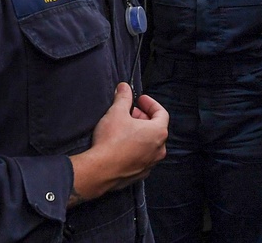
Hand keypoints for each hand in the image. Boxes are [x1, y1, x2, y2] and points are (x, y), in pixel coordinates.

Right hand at [68, 83, 168, 204]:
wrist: (101, 170)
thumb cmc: (111, 140)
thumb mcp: (116, 112)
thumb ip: (123, 97)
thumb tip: (124, 87)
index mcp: (158, 132)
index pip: (161, 113)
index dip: (150, 103)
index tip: (140, 99)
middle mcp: (159, 149)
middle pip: (156, 128)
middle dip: (143, 117)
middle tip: (130, 112)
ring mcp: (151, 163)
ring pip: (149, 143)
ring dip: (140, 133)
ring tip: (125, 128)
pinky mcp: (140, 173)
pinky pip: (142, 156)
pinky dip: (136, 148)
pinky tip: (122, 145)